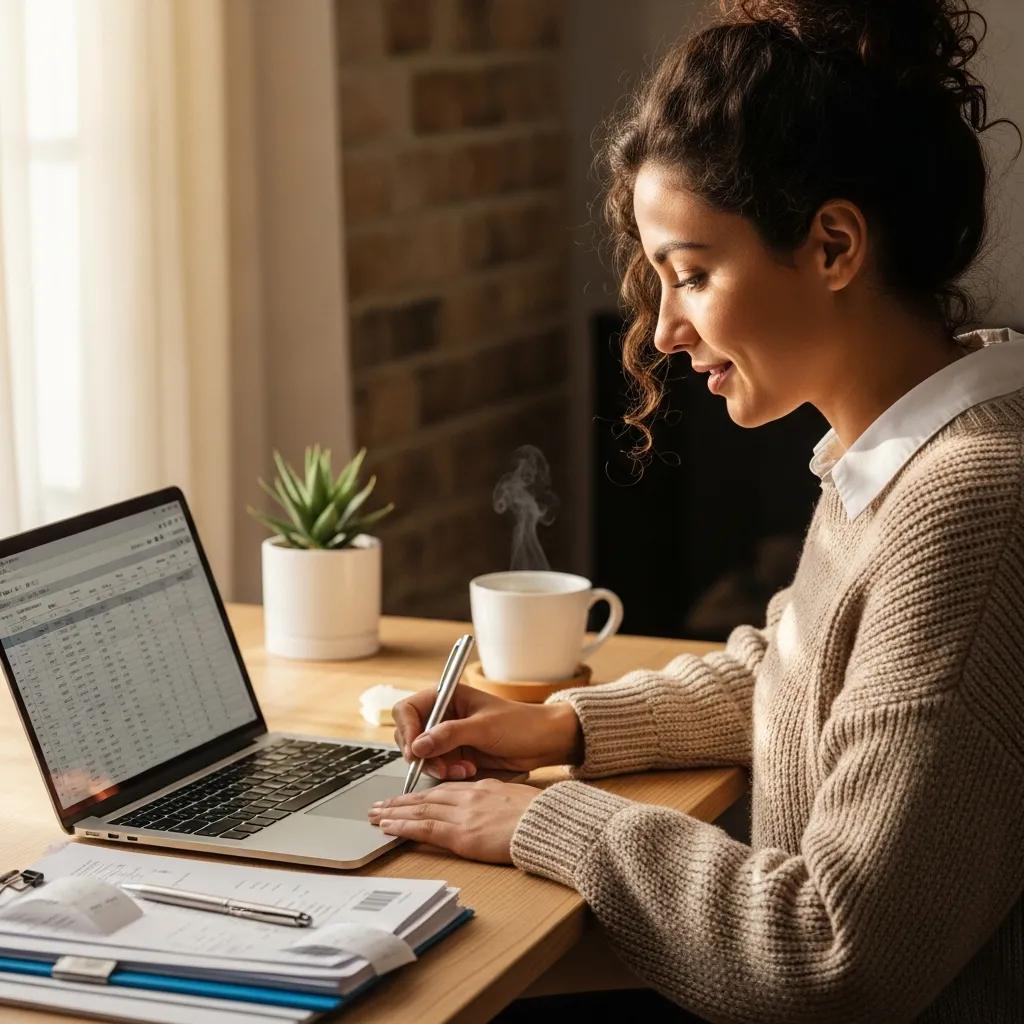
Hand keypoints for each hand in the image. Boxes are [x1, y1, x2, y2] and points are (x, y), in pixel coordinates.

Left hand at [367, 778, 539, 863]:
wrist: (549, 824)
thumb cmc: (543, 816)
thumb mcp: (519, 800)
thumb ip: (500, 802)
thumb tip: (493, 811)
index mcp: (484, 788)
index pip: (446, 789)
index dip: (424, 793)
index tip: (410, 796)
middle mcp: (469, 797)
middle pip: (427, 796)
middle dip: (401, 800)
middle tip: (380, 804)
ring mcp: (463, 815)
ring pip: (420, 809)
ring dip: (394, 811)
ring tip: (376, 814)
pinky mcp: (461, 834)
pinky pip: (424, 828)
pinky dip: (402, 826)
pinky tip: (388, 827)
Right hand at [392, 684, 582, 781]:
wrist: (544, 743)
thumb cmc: (520, 724)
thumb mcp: (484, 727)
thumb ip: (449, 735)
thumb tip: (418, 746)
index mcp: (447, 696)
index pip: (408, 709)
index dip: (407, 730)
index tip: (415, 751)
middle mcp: (443, 714)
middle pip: (411, 736)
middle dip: (424, 754)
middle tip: (442, 767)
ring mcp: (448, 735)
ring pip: (423, 755)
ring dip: (438, 766)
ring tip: (463, 769)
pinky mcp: (456, 753)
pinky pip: (438, 766)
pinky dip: (448, 772)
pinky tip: (467, 770)